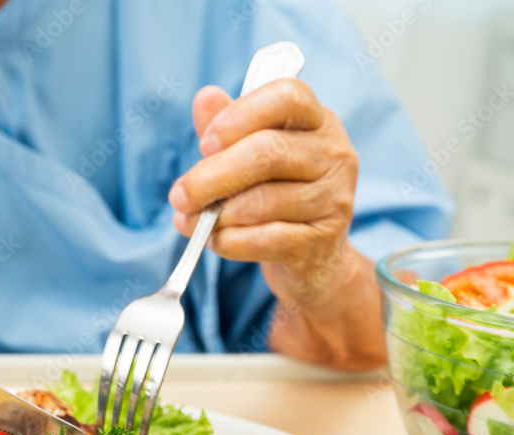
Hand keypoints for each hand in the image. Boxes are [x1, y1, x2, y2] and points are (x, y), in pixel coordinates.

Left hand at [169, 80, 384, 369]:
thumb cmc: (277, 195)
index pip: (287, 97)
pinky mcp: (323, 242)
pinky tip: (212, 240)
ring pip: (263, 202)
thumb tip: (205, 97)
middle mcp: (334, 155)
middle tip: (179, 195)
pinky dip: (230, 241)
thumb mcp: (251, 155)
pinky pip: (266, 240)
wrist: (314, 259)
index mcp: (318, 121)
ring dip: (214, 215)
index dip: (241, 115)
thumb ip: (227, 127)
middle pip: (268, 153)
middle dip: (211, 176)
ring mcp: (334, 199)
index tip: (205, 143)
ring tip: (188, 221)